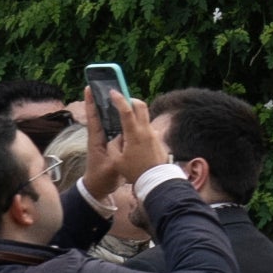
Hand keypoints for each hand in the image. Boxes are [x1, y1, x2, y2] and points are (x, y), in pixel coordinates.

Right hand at [84, 91, 168, 208]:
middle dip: (131, 100)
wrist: (156, 180)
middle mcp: (147, 131)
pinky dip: (141, 126)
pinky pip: (149, 127)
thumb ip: (113, 145)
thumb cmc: (134, 171)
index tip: (113, 91)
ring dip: (136, 113)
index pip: (127, 111)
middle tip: (122, 100)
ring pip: (146, 116)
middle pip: (141, 106)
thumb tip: (116, 136)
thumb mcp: (116, 160)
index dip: (119, 99)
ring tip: (126, 119)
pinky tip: (134, 136)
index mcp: (134, 134)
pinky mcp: (159, 139)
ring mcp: (155, 134)